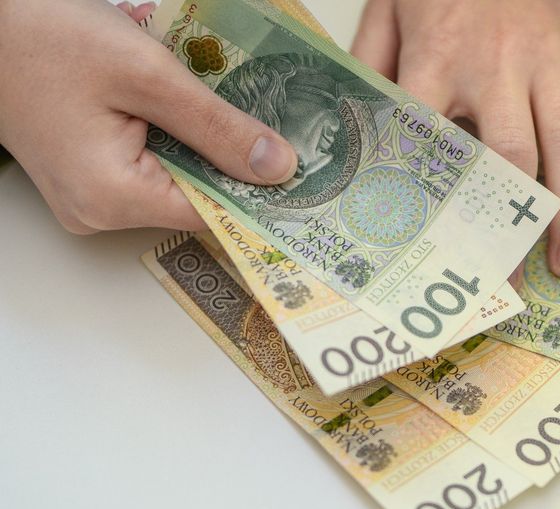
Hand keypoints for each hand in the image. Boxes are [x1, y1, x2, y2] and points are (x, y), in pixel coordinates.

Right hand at [0, 0, 297, 233]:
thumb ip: (215, 126)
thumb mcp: (146, 73)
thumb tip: (278, 167)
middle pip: (197, 197)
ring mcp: (89, 198)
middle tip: (277, 127)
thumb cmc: (45, 35)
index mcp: (112, 197)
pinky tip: (187, 106)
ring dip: (204, 145)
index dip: (261, 192)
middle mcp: (98, 212)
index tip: (306, 175)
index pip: (214, 213)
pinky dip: (176, 138)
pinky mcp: (87, 175)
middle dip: (234, 161)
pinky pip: (151, 166)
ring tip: (226, 108)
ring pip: (176, 180)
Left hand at [352, 0, 559, 280]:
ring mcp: (552, 59)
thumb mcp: (387, 8)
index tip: (434, 258)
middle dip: (511, 227)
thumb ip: (370, 70)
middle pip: (509, 158)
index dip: (432, 206)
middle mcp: (496, 66)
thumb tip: (353, 130)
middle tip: (512, 281)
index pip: (429, 144)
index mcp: (437, 59)